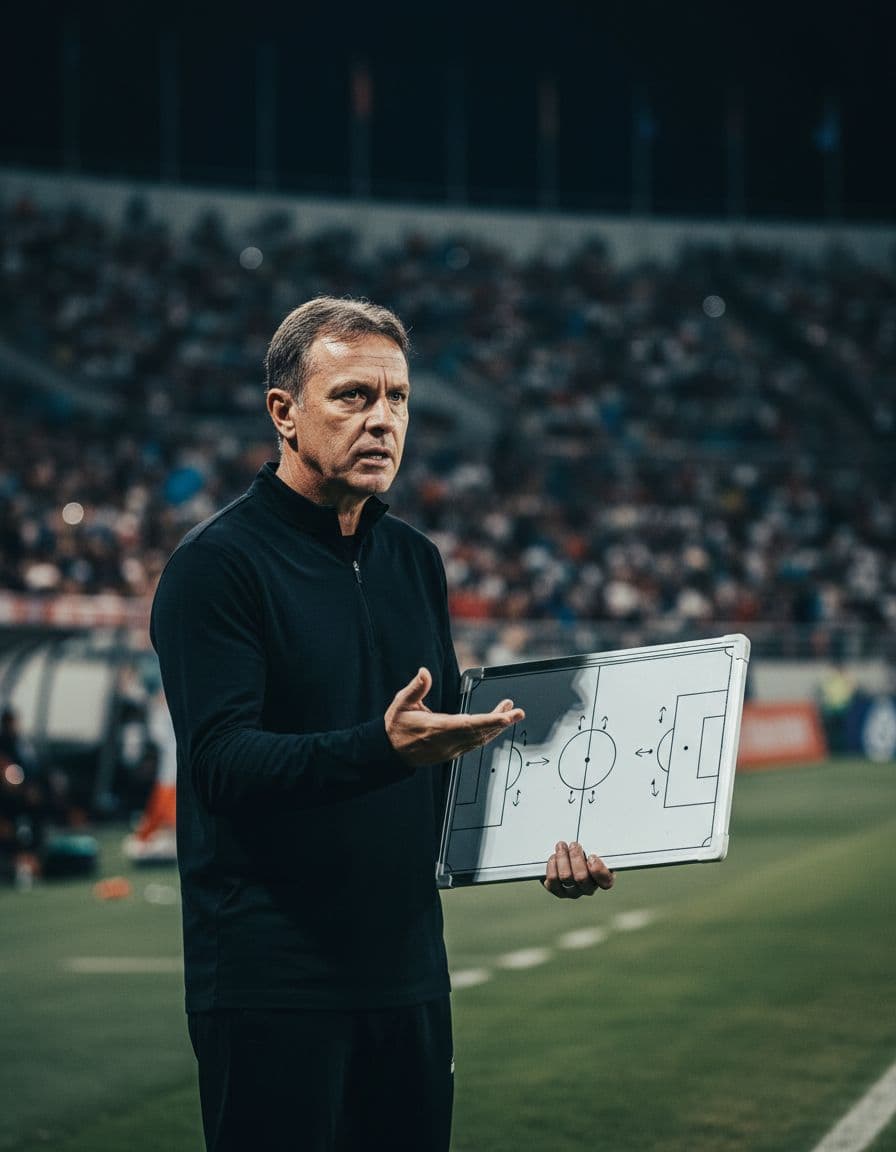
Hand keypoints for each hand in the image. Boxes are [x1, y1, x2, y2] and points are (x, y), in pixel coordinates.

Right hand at [386, 667, 524, 767]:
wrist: (389, 752)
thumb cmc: (396, 726)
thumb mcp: (401, 703)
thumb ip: (416, 688)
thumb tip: (424, 672)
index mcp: (437, 728)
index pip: (469, 724)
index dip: (490, 721)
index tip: (506, 717)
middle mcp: (447, 741)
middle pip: (480, 733)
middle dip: (501, 722)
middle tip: (518, 712)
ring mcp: (451, 749)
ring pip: (480, 740)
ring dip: (497, 727)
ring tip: (510, 713)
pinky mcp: (452, 753)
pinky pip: (475, 744)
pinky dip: (488, 734)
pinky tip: (495, 726)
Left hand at [543, 840, 614, 898]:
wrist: (568, 857)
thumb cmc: (585, 852)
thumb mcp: (596, 847)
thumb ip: (598, 847)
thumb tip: (597, 840)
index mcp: (602, 879)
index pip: (605, 882)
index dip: (598, 870)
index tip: (592, 856)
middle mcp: (587, 888)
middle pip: (581, 877)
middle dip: (576, 857)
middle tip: (573, 845)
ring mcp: (572, 891)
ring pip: (565, 877)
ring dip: (562, 858)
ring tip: (561, 846)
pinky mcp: (556, 890)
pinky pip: (552, 880)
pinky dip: (552, 866)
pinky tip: (554, 857)